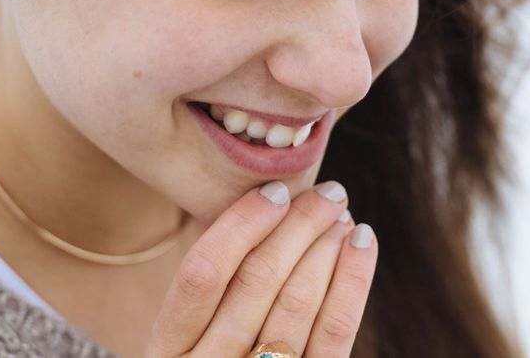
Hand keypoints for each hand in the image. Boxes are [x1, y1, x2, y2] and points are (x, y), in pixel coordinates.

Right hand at [145, 179, 377, 357]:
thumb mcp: (186, 342)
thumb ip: (212, 289)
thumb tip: (261, 208)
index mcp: (167, 350)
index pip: (202, 273)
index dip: (242, 224)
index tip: (277, 189)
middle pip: (257, 281)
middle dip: (298, 226)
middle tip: (328, 192)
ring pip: (297, 305)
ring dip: (326, 248)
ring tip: (343, 214)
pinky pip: (333, 336)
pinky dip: (352, 283)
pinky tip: (362, 245)